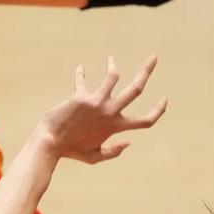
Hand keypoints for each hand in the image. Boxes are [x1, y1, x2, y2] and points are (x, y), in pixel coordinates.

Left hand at [37, 55, 166, 164]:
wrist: (49, 143)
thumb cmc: (71, 150)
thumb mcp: (94, 157)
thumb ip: (113, 151)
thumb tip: (128, 143)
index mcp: (116, 127)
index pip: (145, 121)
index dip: (159, 111)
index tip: (164, 99)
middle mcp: (110, 112)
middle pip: (136, 89)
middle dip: (147, 71)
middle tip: (154, 57)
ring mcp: (97, 102)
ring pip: (113, 76)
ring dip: (112, 65)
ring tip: (111, 59)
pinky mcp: (81, 96)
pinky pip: (82, 80)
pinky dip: (80, 73)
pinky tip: (80, 68)